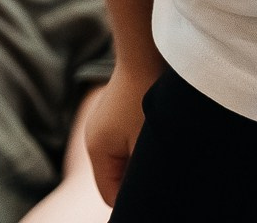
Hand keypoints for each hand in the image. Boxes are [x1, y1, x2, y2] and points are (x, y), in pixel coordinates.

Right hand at [81, 67, 153, 204]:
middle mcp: (94, 139)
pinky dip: (139, 147)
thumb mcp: (146, 145)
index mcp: (97, 151)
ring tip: (161, 155)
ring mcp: (103, 126)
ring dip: (139, 163)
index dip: (134, 203)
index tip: (158, 198)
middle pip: (115, 179)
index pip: (111, 196)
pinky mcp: (114, 115)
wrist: (144, 54)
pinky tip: (156, 138)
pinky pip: (125, 144)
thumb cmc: (146, 101)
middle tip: (162, 180)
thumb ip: (141, 174)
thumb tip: (146, 195)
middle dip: (137, 183)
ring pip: (122, 161)